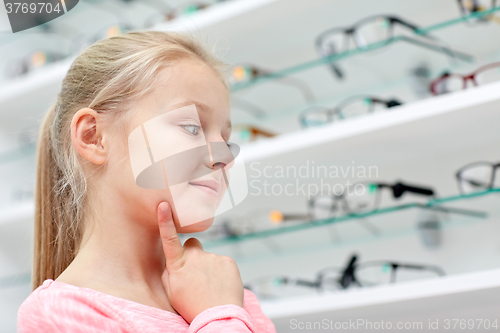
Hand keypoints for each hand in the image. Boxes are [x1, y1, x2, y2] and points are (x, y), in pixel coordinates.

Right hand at [157, 201, 243, 323]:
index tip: (164, 204)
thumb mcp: (171, 292)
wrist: (218, 317)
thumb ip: (170, 272)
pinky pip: (222, 262)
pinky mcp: (228, 261)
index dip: (165, 220)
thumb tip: (173, 261)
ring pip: (209, 257)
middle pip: (192, 245)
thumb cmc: (192, 307)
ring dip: (209, 267)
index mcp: (178, 265)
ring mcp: (213, 257)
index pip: (169, 238)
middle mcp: (196, 257)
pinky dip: (222, 272)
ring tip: (211, 286)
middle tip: (196, 275)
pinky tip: (221, 285)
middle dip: (193, 254)